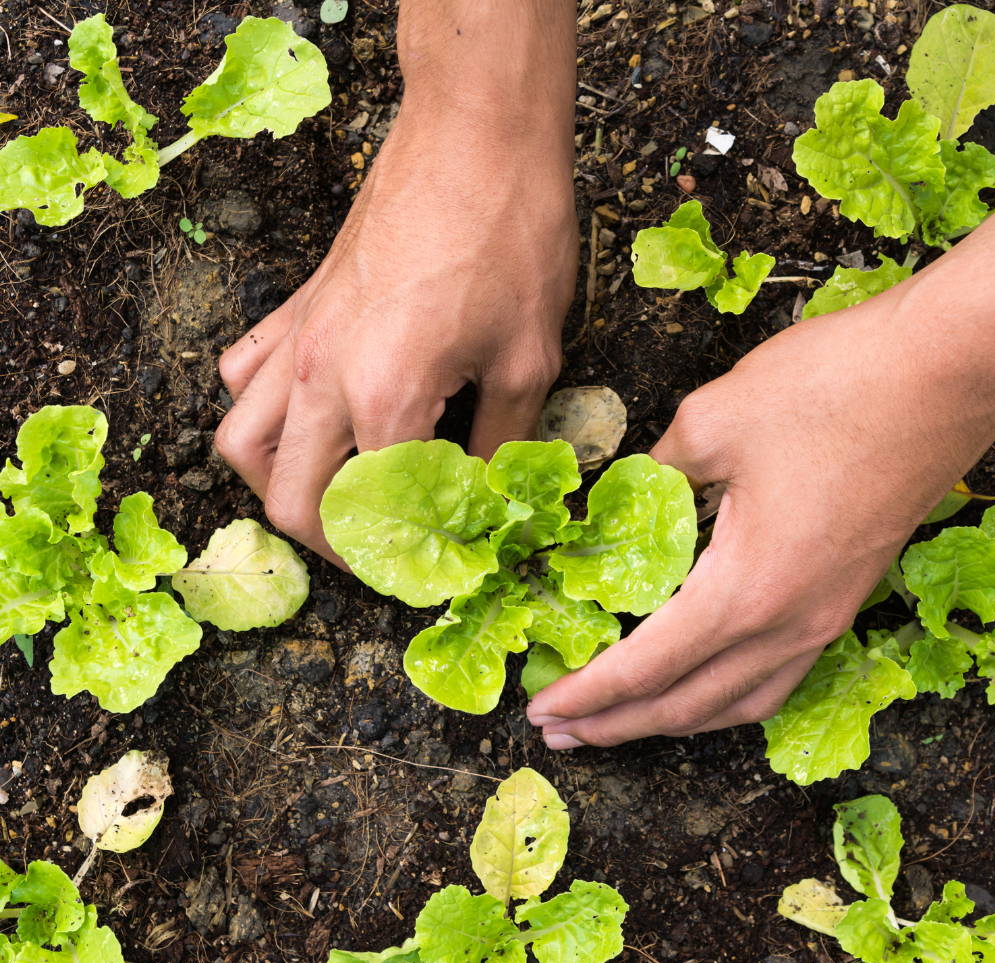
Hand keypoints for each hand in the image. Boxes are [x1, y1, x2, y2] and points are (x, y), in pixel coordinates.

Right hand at [214, 99, 577, 562]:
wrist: (474, 135)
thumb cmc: (511, 237)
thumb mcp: (528, 359)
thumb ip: (501, 444)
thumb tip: (488, 499)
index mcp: (385, 399)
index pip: (372, 514)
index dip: (403, 558)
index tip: (432, 569)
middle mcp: (323, 377)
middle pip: (288, 498)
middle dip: (331, 545)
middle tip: (379, 552)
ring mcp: (300, 339)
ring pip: (241, 442)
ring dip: (278, 485)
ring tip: (330, 497)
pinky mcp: (298, 305)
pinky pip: (246, 374)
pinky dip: (260, 412)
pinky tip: (306, 417)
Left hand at [526, 279, 994, 748]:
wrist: (950, 369)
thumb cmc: (832, 389)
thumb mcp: (711, 421)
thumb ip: (653, 474)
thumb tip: (623, 496)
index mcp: (745, 591)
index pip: (645, 668)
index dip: (587, 695)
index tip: (541, 710)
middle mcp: (788, 625)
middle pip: (687, 705)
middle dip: (617, 724)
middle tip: (560, 731)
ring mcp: (827, 618)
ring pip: (738, 703)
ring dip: (673, 720)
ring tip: (622, 722)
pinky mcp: (848, 598)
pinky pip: (777, 677)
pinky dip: (725, 697)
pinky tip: (704, 683)